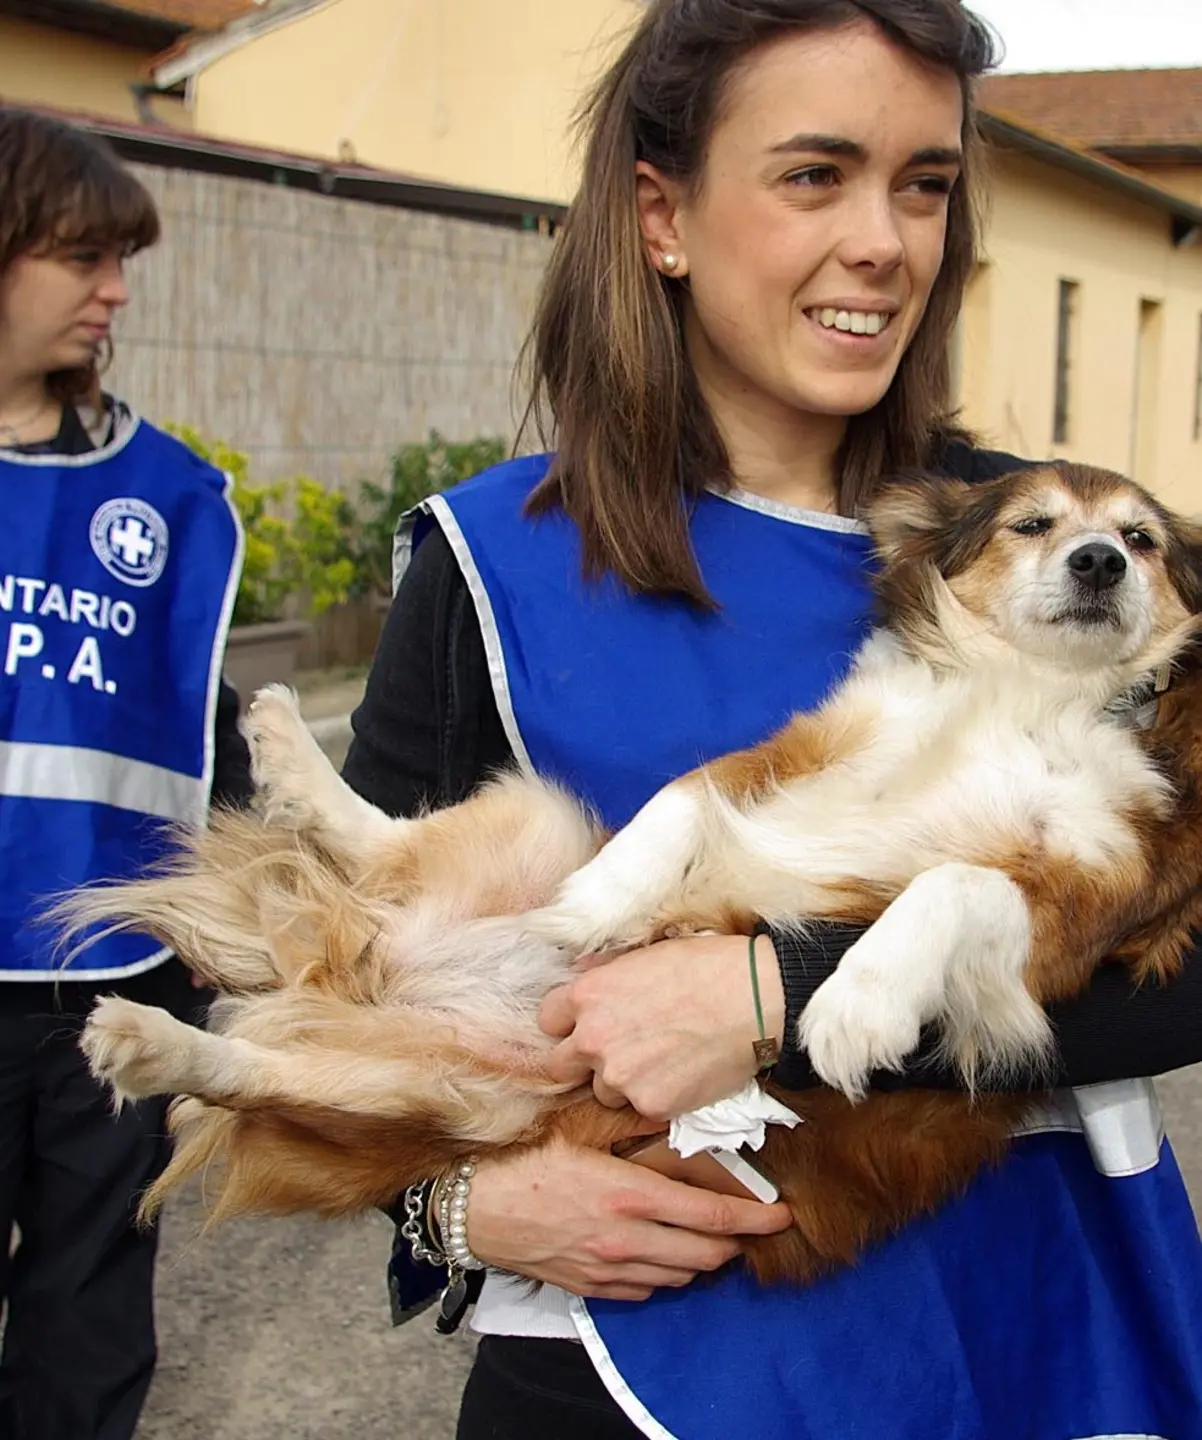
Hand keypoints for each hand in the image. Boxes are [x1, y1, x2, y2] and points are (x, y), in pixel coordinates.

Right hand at [466, 1141, 792, 1300]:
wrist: (474, 1208)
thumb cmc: (524, 1158)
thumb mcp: (581, 1127)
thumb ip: (631, 1121)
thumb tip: (672, 1107)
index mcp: (630, 1196)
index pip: (712, 1217)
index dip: (755, 1219)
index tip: (781, 1215)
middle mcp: (627, 1240)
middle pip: (706, 1254)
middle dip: (735, 1242)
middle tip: (749, 1224)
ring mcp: (610, 1270)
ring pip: (680, 1276)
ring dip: (701, 1258)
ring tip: (708, 1234)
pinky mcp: (592, 1288)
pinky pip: (647, 1290)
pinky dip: (666, 1273)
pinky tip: (662, 1250)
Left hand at [538, 933, 784, 1118]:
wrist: (755, 998)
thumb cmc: (705, 967)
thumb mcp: (643, 955)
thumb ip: (603, 975)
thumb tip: (582, 977)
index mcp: (587, 995)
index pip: (547, 1020)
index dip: (568, 1023)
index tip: (586, 1024)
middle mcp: (593, 1039)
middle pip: (560, 1065)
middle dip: (582, 1060)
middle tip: (616, 1050)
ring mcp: (620, 1077)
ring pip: (602, 1091)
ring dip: (622, 1081)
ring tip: (661, 1059)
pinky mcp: (652, 1105)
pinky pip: (640, 1108)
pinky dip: (657, 1096)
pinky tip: (682, 1073)